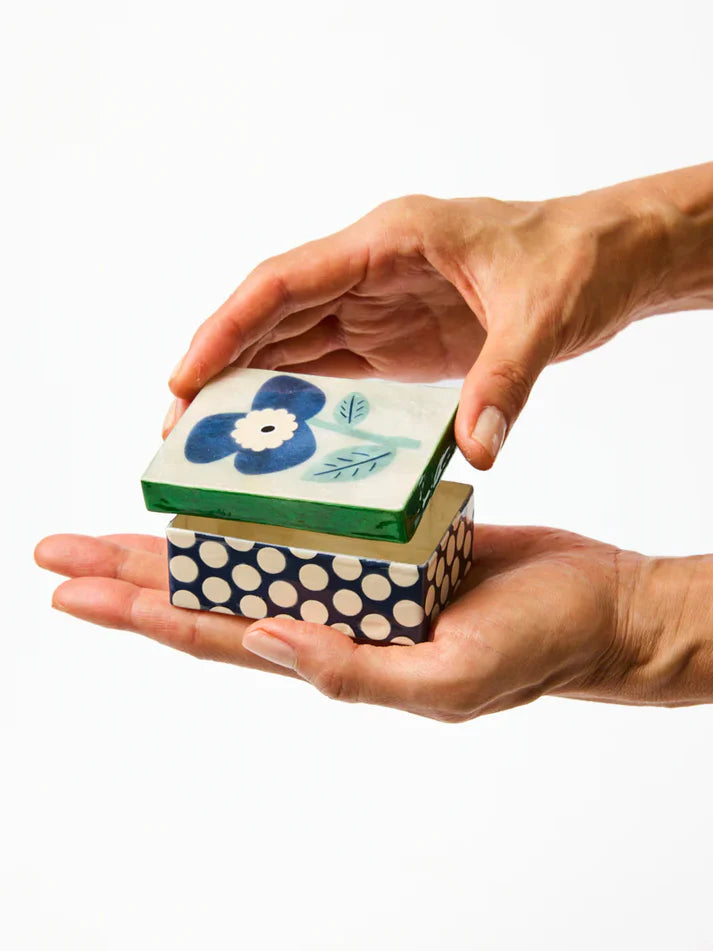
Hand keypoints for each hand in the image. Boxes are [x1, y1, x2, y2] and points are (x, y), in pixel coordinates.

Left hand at [34, 527, 712, 718]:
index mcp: (334, 652)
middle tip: (55, 549)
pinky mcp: (385, 541)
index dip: (138, 612)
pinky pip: (309, 521)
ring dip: (183, 534)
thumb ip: (353, 671)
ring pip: (248, 550)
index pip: (213, 630)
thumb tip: (261, 639)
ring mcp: (355, 575)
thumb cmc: (540, 648)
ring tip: (120, 515)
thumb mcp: (449, 678)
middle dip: (128, 571)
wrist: (598, 605)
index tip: (70, 589)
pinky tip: (233, 488)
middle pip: (208, 589)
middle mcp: (330, 612)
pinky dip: (264, 504)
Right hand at [166, 165, 712, 468]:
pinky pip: (330, 369)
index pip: (284, 282)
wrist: (605, 259)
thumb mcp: (543, 316)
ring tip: (207, 442)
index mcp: (388, 241)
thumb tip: (476, 451)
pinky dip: (295, 400)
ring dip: (249, 388)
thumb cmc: (575, 262)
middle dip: (221, 367)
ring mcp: (378, 306)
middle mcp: (369, 270)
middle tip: (178, 429)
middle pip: (273, 317)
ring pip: (293, 344)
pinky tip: (272, 439)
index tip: (183, 378)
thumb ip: (505, 381)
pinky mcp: (395, 340)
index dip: (227, 328)